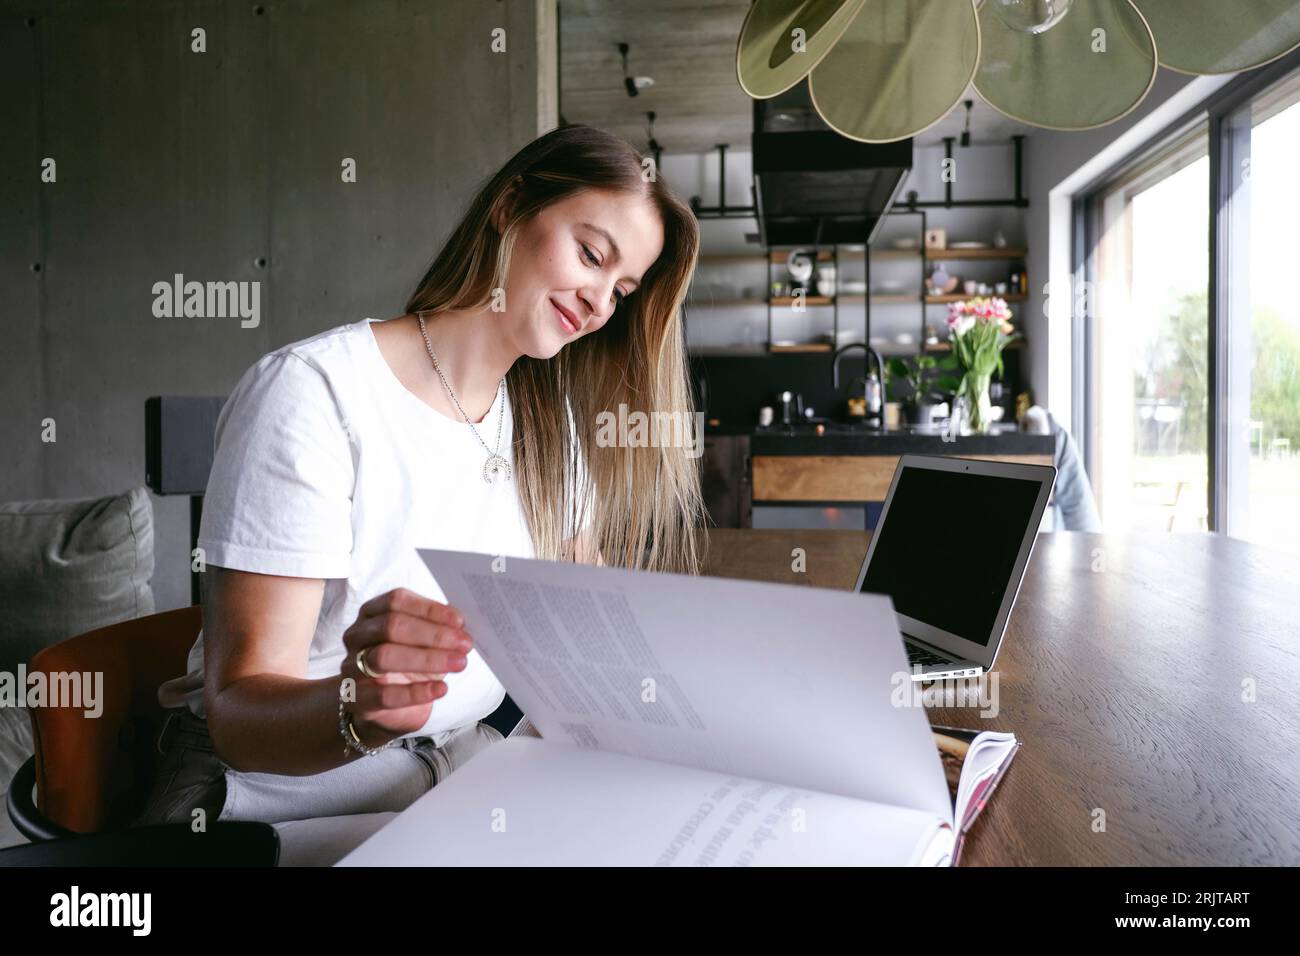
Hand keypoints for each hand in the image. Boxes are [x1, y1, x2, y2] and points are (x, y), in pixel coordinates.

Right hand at [338, 587, 472, 745]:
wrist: (385, 710)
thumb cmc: (406, 666)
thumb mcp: (422, 642)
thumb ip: (438, 628)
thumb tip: (460, 622)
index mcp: (371, 614)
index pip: (396, 601)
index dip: (430, 609)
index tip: (460, 621)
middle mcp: (357, 636)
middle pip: (391, 626)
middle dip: (434, 634)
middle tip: (465, 644)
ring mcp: (352, 668)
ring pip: (385, 657)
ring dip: (427, 659)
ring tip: (458, 663)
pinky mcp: (357, 700)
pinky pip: (385, 695)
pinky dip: (417, 692)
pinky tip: (441, 689)